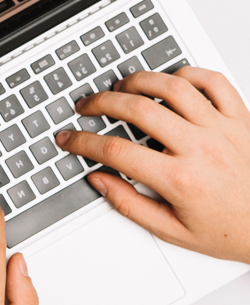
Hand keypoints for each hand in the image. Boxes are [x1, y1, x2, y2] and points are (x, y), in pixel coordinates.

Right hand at [56, 67, 249, 263]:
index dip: (84, 142)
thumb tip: (100, 181)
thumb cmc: (232, 229)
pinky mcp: (242, 117)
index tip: (70, 139)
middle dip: (101, 103)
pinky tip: (170, 81)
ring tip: (122, 88)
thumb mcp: (172, 230)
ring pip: (172, 87)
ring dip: (139, 82)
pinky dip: (187, 74)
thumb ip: (130, 205)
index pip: (116, 151)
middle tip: (87, 107)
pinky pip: (213, 81)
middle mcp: (200, 148)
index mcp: (179, 179)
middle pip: (138, 110)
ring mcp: (223, 128)